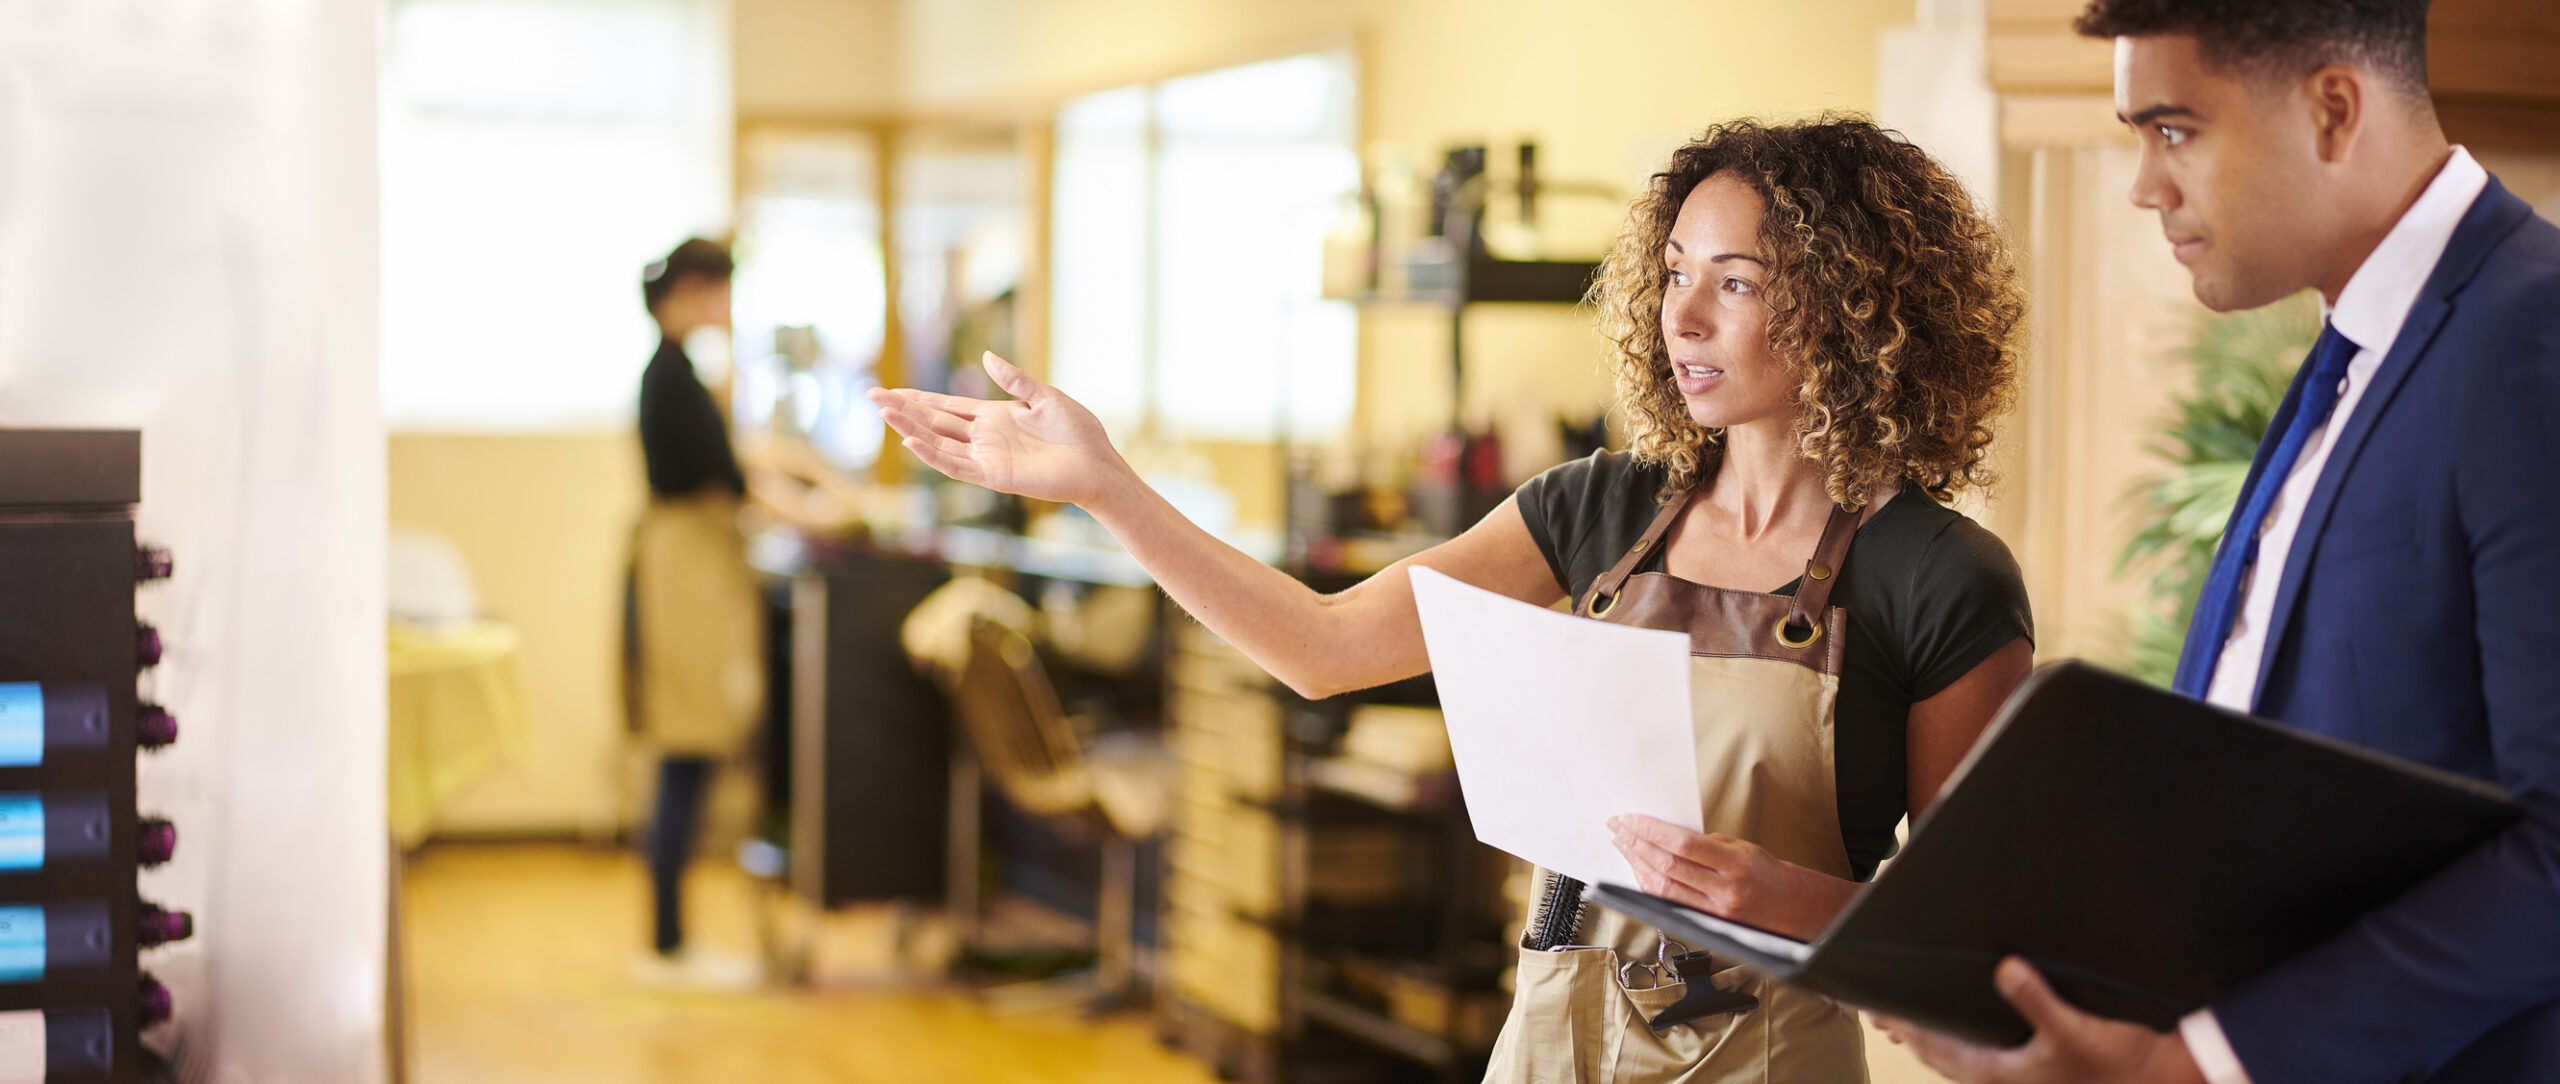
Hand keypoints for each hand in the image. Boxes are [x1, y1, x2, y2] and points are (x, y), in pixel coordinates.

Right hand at [867, 352, 1135, 508]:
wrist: (1098, 465)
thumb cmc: (1079, 433)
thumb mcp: (1046, 396)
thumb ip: (1015, 380)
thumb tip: (987, 356)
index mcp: (995, 417)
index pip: (947, 406)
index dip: (919, 398)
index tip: (892, 390)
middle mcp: (985, 438)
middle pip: (934, 421)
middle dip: (903, 409)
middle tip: (871, 395)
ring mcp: (986, 458)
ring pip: (937, 442)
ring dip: (910, 428)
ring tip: (884, 412)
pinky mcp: (993, 476)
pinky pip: (955, 466)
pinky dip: (932, 454)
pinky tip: (912, 441)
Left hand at [1607, 814, 1853, 938]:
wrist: (1789, 908)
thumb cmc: (1764, 871)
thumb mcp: (1739, 846)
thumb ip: (1703, 843)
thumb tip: (1661, 833)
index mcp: (1735, 864)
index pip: (1682, 845)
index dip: (1650, 830)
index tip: (1630, 818)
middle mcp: (1724, 891)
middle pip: (1666, 867)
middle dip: (1636, 844)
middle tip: (1616, 827)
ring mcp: (1713, 912)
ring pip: (1661, 888)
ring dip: (1635, 863)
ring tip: (1620, 844)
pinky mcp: (1704, 924)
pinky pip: (1666, 903)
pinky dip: (1647, 884)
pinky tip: (1636, 867)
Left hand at [1872, 958, 2208, 1083]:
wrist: (2161, 1083)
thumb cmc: (2119, 1063)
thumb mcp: (2076, 1028)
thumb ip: (2036, 999)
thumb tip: (2005, 967)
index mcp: (1995, 1072)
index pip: (1932, 1041)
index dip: (1901, 1021)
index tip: (1872, 1004)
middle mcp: (1997, 1082)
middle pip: (1936, 1052)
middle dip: (1908, 1030)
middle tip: (1877, 1011)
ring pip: (1955, 1062)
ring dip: (1929, 1042)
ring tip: (1907, 1025)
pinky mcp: (2030, 1080)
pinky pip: (1977, 1066)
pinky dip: (1957, 1051)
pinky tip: (1962, 1043)